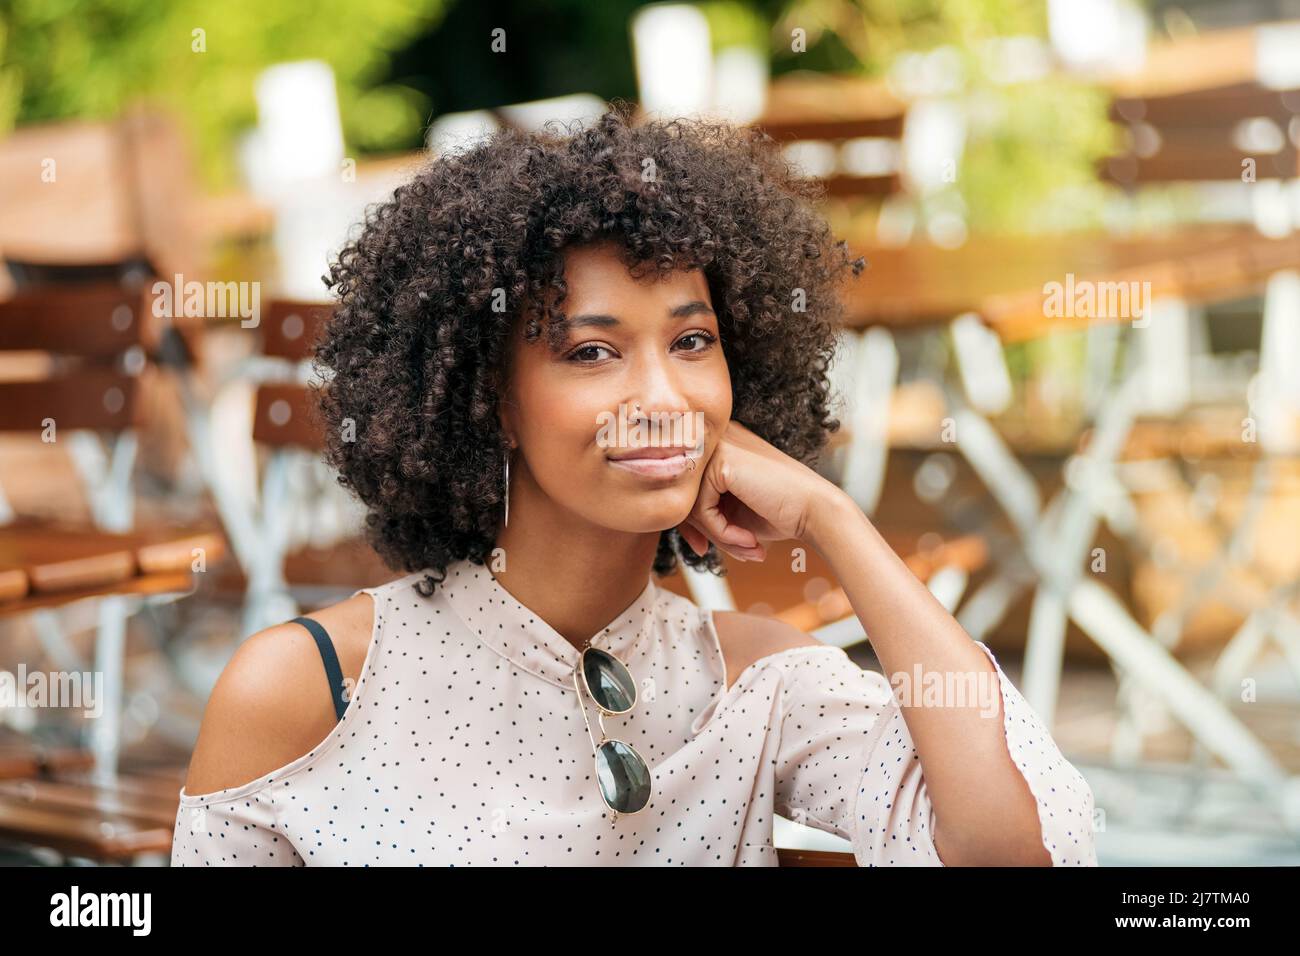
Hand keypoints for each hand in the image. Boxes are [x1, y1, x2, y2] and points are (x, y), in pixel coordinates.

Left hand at [676, 419, 842, 562]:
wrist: (817, 512)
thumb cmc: (779, 512)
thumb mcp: (729, 512)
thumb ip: (698, 510)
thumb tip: (665, 519)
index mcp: (717, 447)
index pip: (683, 489)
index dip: (691, 525)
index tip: (704, 548)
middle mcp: (715, 439)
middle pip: (681, 496)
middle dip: (703, 533)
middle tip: (738, 551)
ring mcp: (717, 446)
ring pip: (689, 505)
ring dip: (717, 536)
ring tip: (747, 547)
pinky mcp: (721, 460)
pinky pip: (701, 509)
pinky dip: (722, 533)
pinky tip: (748, 539)